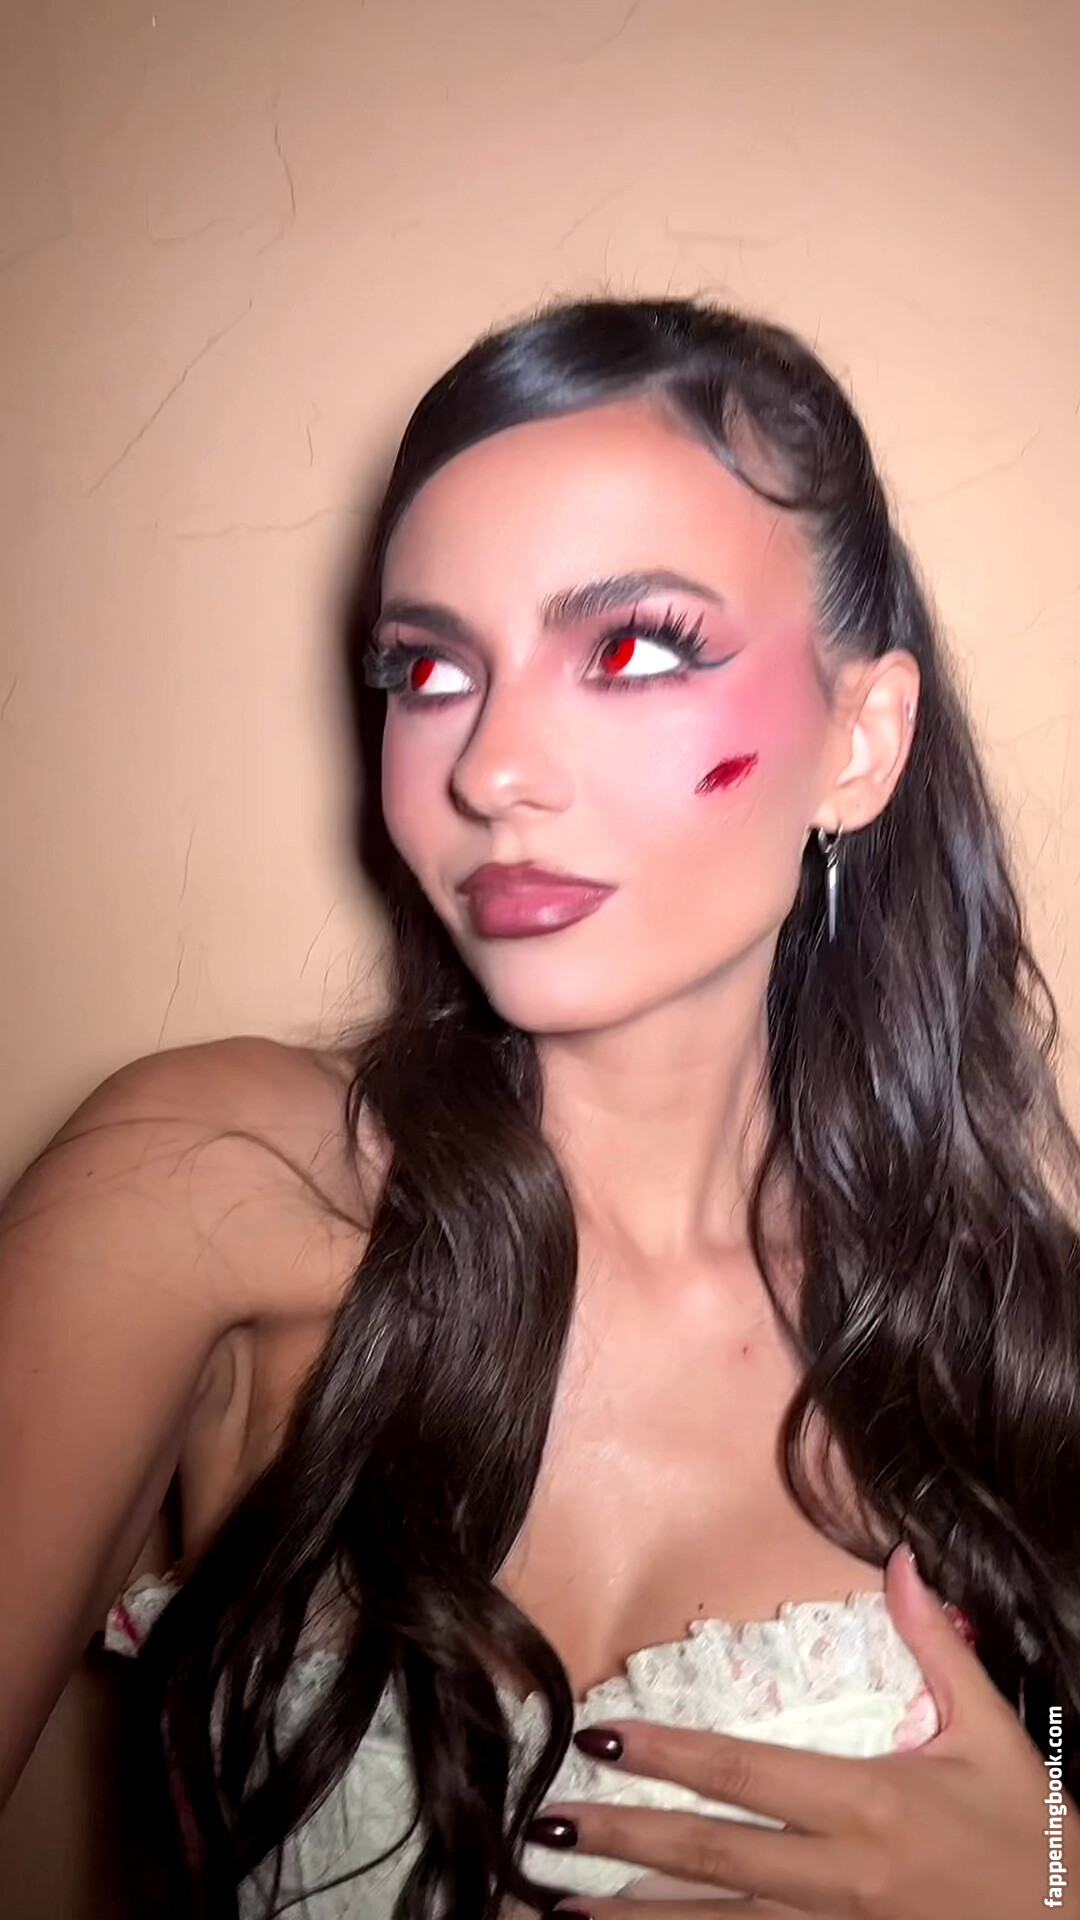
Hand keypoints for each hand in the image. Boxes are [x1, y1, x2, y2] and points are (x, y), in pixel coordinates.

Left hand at [526, 1545, 1075, 1917]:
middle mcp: (839, 1876)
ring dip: (634, 1919)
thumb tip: (903, 1562)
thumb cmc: (1033, 1839)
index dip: (666, 1754)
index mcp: (867, 1802)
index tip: (601, 1737)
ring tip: (559, 1907)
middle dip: (622, 1839)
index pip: (743, 1772)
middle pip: (708, 1855)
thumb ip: (937, 1648)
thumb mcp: (994, 1735)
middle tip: (546, 1824)